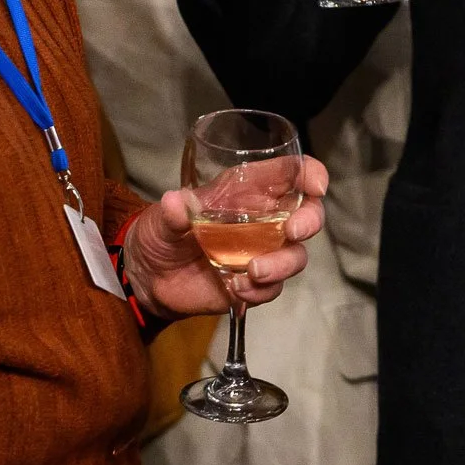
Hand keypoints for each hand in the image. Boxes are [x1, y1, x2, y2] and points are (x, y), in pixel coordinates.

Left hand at [124, 155, 330, 317]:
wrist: (149, 277)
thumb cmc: (162, 233)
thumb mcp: (161, 218)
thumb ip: (173, 212)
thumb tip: (176, 203)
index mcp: (247, 191)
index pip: (290, 175)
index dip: (309, 174)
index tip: (316, 184)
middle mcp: (263, 220)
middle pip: (307, 215)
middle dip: (309, 221)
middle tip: (292, 231)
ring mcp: (261, 253)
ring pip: (295, 256)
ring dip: (283, 264)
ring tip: (253, 272)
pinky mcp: (253, 284)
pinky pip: (272, 288)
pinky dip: (260, 290)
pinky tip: (236, 289)